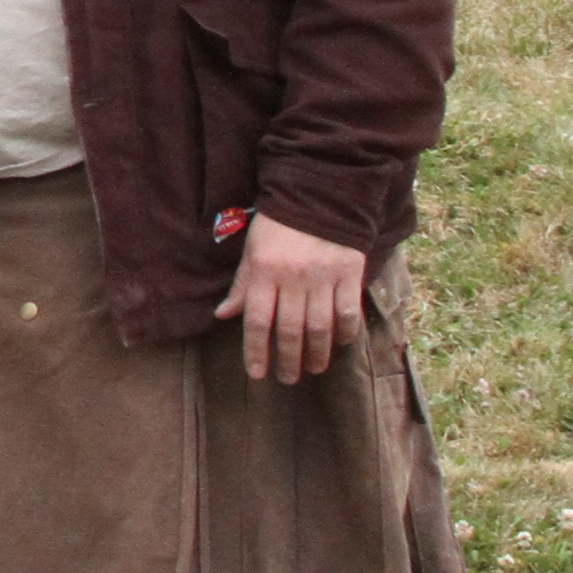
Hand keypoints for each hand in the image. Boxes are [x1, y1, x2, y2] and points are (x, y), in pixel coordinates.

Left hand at [215, 214, 365, 384]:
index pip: (258, 321)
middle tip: (287, 379)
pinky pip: (348, 312)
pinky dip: (344, 332)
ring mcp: (323, 276)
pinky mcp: (349, 273)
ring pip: (320, 327)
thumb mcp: (252, 250)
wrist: (319, 193)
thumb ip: (242, 285)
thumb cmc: (278, 224)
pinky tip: (339, 343)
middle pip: (290, 330)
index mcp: (264, 272)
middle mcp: (293, 277)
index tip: (257, 374)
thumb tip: (222, 315)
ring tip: (313, 369)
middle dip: (288, 360)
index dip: (256, 351)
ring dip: (316, 354)